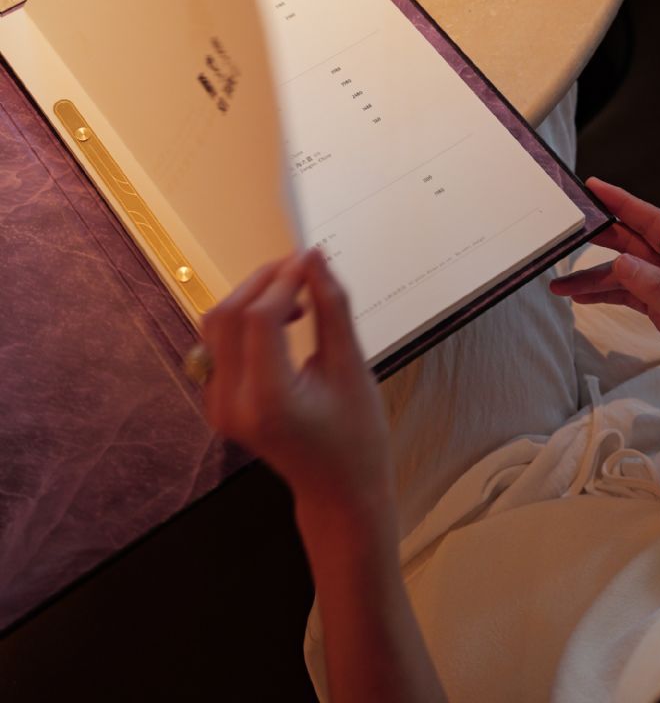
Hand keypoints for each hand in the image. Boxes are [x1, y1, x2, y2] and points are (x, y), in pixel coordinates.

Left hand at [202, 249, 392, 523]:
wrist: (337, 491)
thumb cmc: (355, 437)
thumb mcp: (351, 368)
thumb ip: (331, 308)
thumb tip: (315, 257)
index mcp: (268, 401)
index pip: (260, 318)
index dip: (284, 280)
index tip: (312, 259)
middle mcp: (231, 405)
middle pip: (228, 316)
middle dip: (263, 281)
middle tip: (302, 267)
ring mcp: (217, 407)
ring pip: (215, 326)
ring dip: (251, 298)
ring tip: (296, 297)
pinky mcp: (215, 402)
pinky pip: (217, 344)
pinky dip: (243, 321)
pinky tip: (280, 321)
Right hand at [550, 179, 659, 432]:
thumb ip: (657, 289)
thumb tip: (622, 262)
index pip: (656, 222)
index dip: (623, 203)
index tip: (595, 188)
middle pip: (635, 243)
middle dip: (600, 240)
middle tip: (566, 234)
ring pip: (627, 273)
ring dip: (596, 279)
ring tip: (563, 285)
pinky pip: (629, 295)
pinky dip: (606, 296)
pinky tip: (584, 297)